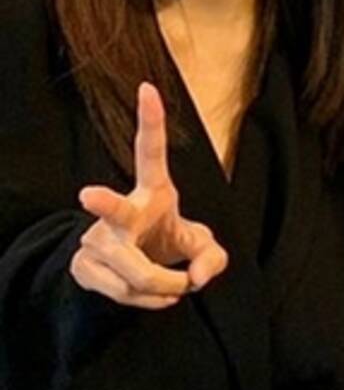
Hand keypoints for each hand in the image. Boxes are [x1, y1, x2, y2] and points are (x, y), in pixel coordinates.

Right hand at [70, 83, 227, 308]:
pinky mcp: (83, 266)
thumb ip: (214, 258)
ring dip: (163, 288)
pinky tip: (150, 294)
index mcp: (153, 192)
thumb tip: (199, 277)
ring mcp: (96, 238)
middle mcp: (120, 211)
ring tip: (173, 286)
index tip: (148, 88)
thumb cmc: (167, 242)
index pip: (151, 152)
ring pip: (135, 273)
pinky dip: (146, 301)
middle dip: (105, 203)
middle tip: (88, 195)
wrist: (133, 271)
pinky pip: (123, 292)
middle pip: (115, 211)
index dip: (151, 121)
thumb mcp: (200, 245)